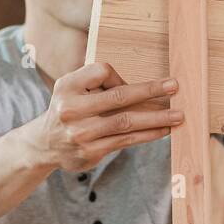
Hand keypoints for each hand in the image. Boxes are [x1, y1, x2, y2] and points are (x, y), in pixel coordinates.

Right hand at [30, 62, 182, 171]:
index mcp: (67, 86)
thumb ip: (97, 81)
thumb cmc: (69, 108)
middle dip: (150, 91)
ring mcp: (81, 133)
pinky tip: (163, 130)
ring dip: (156, 117)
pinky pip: (126, 141)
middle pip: (119, 97)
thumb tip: (141, 88)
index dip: (120, 75)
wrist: (45, 144)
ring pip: (127, 122)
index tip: (133, 82)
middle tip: (174, 86)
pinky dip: (147, 135)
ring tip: (178, 115)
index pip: (102, 72)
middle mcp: (71, 109)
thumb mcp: (71, 86)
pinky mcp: (91, 152)